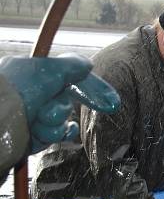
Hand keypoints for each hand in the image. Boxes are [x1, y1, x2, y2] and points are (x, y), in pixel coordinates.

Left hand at [0, 54, 119, 152]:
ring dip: (55, 119)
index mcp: (28, 72)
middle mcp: (29, 93)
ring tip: (41, 119)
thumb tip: (88, 64)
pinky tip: (49, 133)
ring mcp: (30, 114)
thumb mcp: (48, 71)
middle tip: (95, 108)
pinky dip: (56, 133)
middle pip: (65, 98)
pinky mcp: (32, 134)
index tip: (110, 98)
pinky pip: (55, 133)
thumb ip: (71, 65)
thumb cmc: (18, 93)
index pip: (64, 75)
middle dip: (64, 104)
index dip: (88, 85)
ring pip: (60, 117)